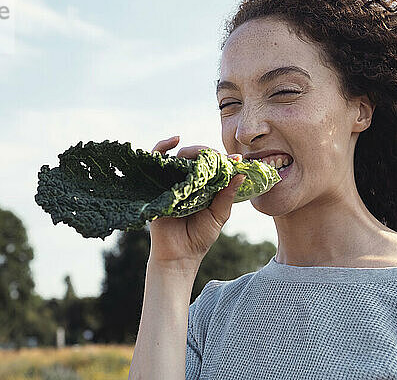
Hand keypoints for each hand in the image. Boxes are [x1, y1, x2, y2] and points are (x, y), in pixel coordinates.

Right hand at [148, 136, 245, 269]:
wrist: (178, 256)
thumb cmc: (199, 238)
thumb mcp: (218, 216)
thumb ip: (227, 197)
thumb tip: (241, 175)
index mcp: (204, 187)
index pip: (213, 166)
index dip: (225, 160)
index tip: (237, 159)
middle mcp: (188, 182)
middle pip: (196, 157)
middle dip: (209, 154)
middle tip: (221, 157)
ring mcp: (171, 182)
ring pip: (179, 156)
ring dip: (193, 150)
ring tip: (205, 154)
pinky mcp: (155, 184)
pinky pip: (156, 160)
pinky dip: (163, 147)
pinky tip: (175, 140)